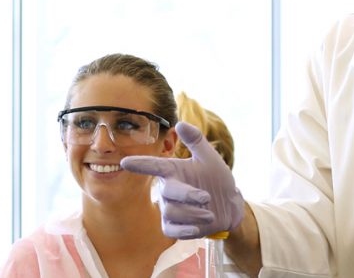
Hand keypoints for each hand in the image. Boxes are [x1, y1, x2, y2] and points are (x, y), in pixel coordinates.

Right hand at [121, 121, 244, 239]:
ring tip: (210, 213)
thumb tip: (180, 123)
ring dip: (194, 213)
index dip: (139, 164)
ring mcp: (169, 209)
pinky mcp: (174, 226)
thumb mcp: (210, 158)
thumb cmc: (218, 179)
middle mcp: (168, 189)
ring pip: (173, 212)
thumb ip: (196, 140)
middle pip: (168, 191)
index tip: (124, 162)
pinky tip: (197, 228)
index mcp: (173, 170)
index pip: (152, 166)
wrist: (229, 206)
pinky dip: (185, 230)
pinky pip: (172, 230)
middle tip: (206, 197)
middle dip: (188, 194)